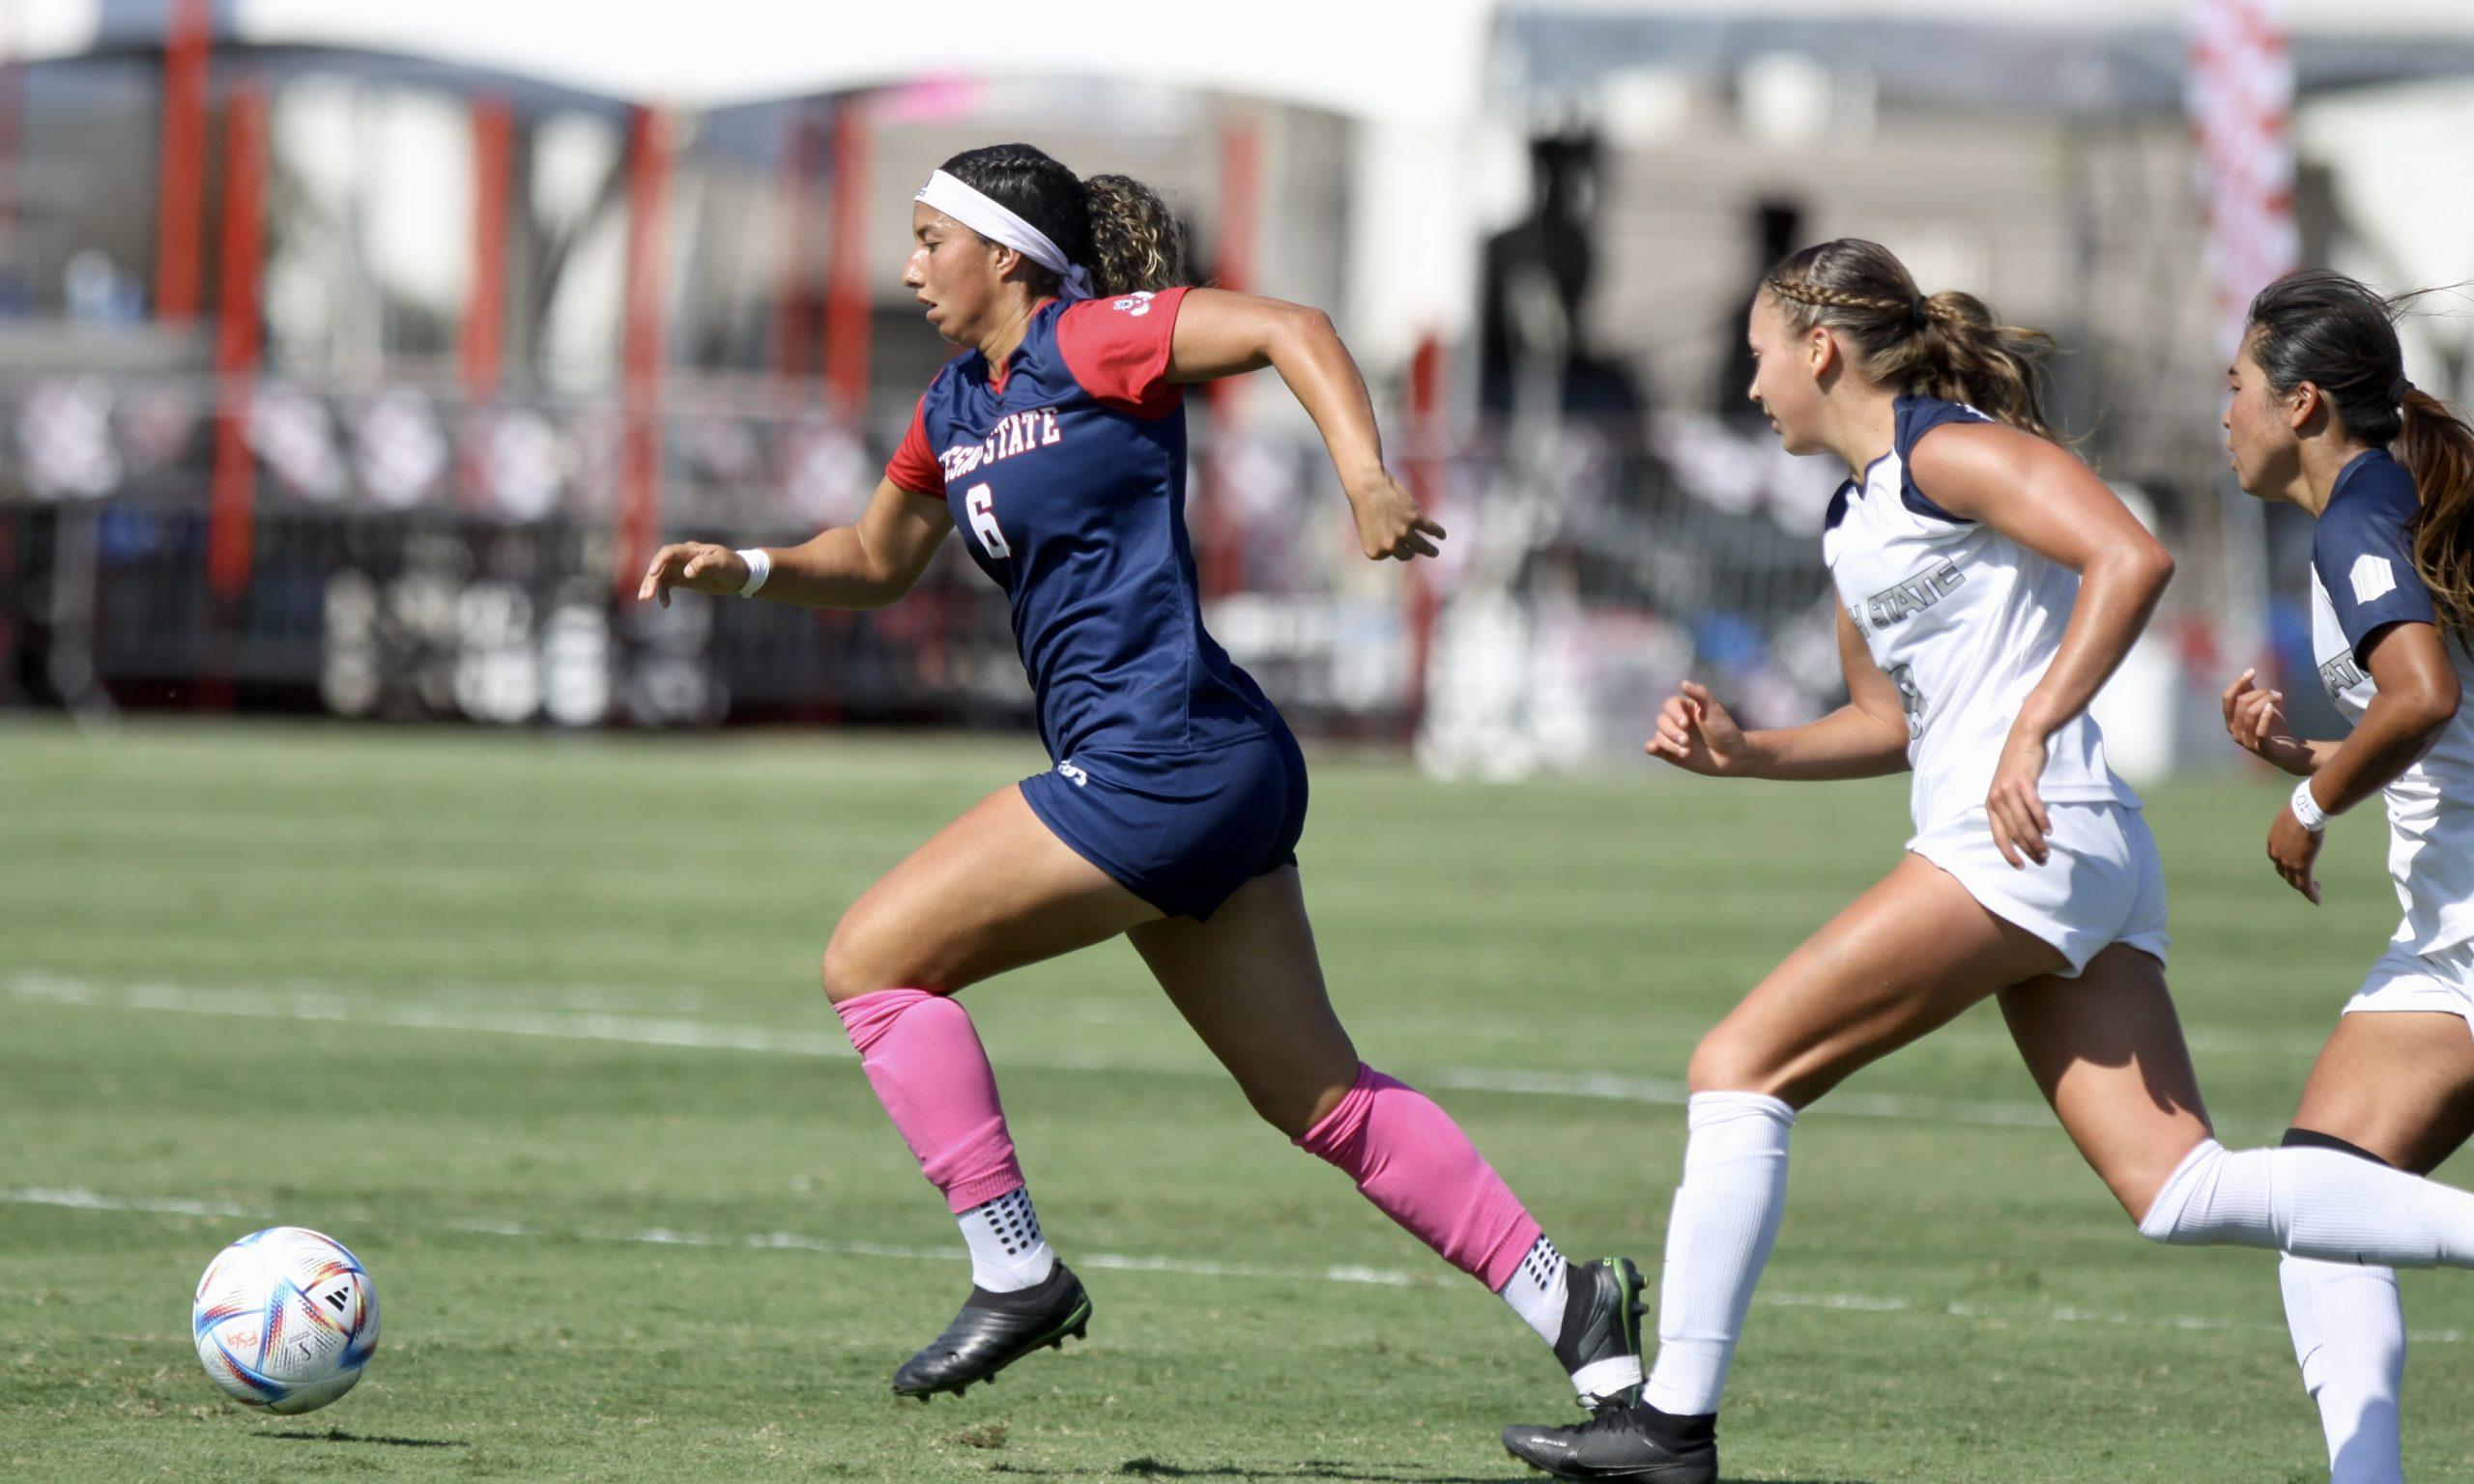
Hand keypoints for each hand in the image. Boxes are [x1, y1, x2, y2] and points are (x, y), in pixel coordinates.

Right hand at [638, 542, 747, 606]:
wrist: (741, 575)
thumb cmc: (733, 566)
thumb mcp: (722, 564)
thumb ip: (705, 564)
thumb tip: (687, 572)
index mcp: (691, 550)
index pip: (669, 553)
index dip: (659, 561)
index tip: (653, 573)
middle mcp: (683, 558)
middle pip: (661, 566)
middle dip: (651, 579)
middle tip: (646, 595)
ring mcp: (681, 568)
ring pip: (660, 575)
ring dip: (652, 585)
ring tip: (645, 598)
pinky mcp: (683, 579)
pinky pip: (667, 584)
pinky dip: (662, 593)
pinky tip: (664, 604)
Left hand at [1345, 472, 1445, 560]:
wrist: (1367, 487)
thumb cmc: (1365, 506)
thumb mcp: (1369, 530)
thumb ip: (1384, 541)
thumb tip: (1409, 544)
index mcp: (1375, 552)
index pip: (1390, 554)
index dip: (1391, 546)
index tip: (1390, 539)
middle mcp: (1389, 546)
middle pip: (1407, 554)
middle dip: (1412, 553)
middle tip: (1418, 552)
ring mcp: (1403, 533)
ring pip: (1422, 546)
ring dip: (1430, 551)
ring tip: (1434, 552)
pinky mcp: (1415, 519)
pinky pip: (1431, 529)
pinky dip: (1438, 532)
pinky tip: (1442, 535)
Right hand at [1646, 681, 1759, 776]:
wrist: (1732, 756)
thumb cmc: (1724, 730)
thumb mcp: (1715, 710)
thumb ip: (1700, 695)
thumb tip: (1683, 683)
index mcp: (1685, 708)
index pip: (1670, 705)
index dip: (1674, 714)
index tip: (1685, 723)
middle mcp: (1676, 721)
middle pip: (1662, 721)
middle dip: (1673, 732)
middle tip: (1686, 741)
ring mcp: (1672, 737)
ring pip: (1659, 736)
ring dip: (1669, 743)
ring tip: (1686, 752)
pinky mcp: (1670, 752)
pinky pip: (1655, 748)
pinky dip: (1651, 747)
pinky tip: (1653, 748)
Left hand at [1985, 728, 2052, 867]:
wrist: (2023, 739)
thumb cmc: (2017, 767)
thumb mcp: (2005, 790)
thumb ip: (2009, 810)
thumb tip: (2021, 834)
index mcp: (1990, 804)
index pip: (1998, 836)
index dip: (2009, 853)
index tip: (2021, 866)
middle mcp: (1996, 799)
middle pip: (2013, 833)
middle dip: (2028, 850)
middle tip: (2042, 860)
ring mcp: (2009, 790)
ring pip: (2023, 823)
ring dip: (2036, 840)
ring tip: (2047, 850)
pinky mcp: (2023, 782)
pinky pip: (2033, 806)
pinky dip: (2041, 820)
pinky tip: (2049, 830)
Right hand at [2220, 668, 2313, 774]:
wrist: (2290, 752)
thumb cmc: (2274, 729)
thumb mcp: (2261, 708)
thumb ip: (2251, 695)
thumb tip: (2245, 678)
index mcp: (2231, 721)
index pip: (2227, 698)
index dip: (2237, 683)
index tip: (2252, 671)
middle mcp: (2234, 731)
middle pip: (2241, 703)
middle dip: (2259, 692)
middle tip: (2275, 692)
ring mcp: (2246, 741)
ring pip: (2250, 713)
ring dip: (2266, 700)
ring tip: (2279, 697)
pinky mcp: (2261, 748)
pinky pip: (2260, 729)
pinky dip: (2265, 716)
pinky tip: (2272, 707)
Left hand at [2268, 803, 2323, 904]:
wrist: (2306, 810)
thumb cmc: (2304, 804)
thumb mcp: (2295, 810)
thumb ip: (2298, 814)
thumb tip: (2307, 801)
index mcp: (2273, 839)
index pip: (2276, 856)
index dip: (2284, 862)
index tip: (2294, 863)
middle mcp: (2276, 852)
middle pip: (2283, 870)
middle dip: (2293, 876)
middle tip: (2306, 878)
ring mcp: (2288, 861)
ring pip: (2294, 881)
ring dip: (2304, 887)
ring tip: (2315, 889)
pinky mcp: (2301, 867)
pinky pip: (2305, 886)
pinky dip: (2311, 894)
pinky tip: (2317, 901)